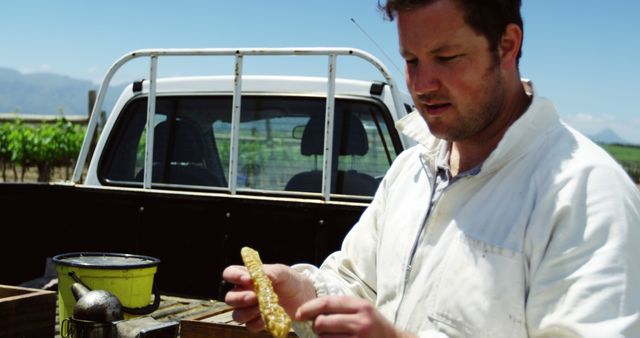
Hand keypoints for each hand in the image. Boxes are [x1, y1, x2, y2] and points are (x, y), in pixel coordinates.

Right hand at [223, 263, 315, 331]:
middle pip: (230, 298)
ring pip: (236, 315)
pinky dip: (256, 323)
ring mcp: (250, 309)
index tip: (248, 280)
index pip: (230, 274)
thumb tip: (258, 275)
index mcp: (247, 277)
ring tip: (261, 308)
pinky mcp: (258, 322)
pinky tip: (266, 318)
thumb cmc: (289, 280)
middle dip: (240, 298)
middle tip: (254, 297)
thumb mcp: (282, 272)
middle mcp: (244, 293)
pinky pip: (249, 326)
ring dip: (247, 312)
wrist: (304, 297)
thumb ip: (269, 272)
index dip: (234, 276)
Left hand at [295, 295, 414, 337]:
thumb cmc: (374, 325)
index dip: (309, 308)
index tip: (298, 313)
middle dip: (316, 326)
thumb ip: (341, 307)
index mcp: (361, 306)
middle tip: (320, 328)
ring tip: (333, 336)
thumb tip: (309, 310)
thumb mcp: (362, 309)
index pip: (327, 303)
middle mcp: (360, 322)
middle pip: (322, 322)